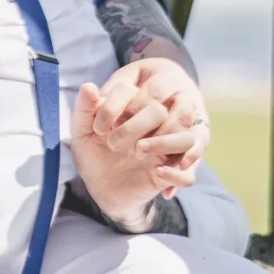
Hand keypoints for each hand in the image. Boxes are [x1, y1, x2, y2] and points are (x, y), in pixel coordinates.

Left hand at [72, 60, 209, 228]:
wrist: (100, 186)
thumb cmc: (94, 153)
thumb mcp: (84, 131)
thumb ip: (85, 108)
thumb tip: (88, 87)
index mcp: (144, 108)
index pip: (150, 92)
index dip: (125, 106)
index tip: (99, 129)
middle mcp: (162, 126)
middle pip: (169, 112)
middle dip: (140, 124)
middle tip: (114, 143)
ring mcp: (171, 150)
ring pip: (189, 139)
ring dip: (165, 142)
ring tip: (139, 150)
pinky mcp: (173, 174)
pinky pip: (189, 175)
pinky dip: (177, 174)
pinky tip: (158, 172)